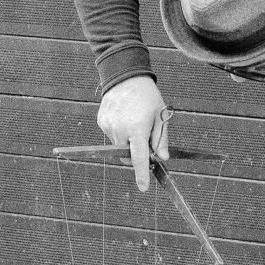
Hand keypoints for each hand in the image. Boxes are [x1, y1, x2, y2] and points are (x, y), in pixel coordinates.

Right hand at [97, 75, 169, 191]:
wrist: (125, 76)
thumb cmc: (147, 96)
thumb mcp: (160, 116)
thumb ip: (161, 139)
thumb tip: (162, 157)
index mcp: (137, 129)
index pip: (139, 158)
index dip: (141, 175)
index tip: (143, 188)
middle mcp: (120, 130)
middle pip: (128, 155)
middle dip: (136, 153)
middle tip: (145, 138)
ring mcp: (108, 127)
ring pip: (119, 146)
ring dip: (128, 141)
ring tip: (134, 120)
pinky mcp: (102, 122)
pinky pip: (112, 136)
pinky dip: (120, 132)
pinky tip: (125, 116)